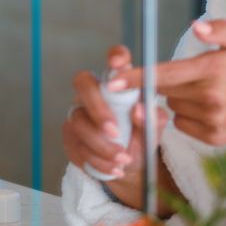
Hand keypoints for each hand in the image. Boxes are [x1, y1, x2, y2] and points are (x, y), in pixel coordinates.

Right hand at [63, 46, 168, 208]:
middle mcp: (95, 92)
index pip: (116, 60)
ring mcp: (79, 113)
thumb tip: (139, 110)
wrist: (131, 168)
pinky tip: (114, 169)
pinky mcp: (70, 136)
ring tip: (123, 160)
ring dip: (102, 145)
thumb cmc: (142, 139)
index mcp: (120, 83)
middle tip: (114, 131)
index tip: (118, 63)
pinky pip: (78, 145)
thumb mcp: (154, 130)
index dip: (115, 56)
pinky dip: (98, 161)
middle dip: (97, 108)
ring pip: (79, 121)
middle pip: (83, 83)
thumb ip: (152, 118)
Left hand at [113, 19, 225, 153]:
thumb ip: (219, 30)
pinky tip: (206, 108)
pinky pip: (182, 124)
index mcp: (212, 70)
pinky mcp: (212, 137)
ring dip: (179, 98)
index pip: (165, 74)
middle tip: (184, 76)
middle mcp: (210, 96)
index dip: (138, 77)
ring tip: (203, 91)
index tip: (114, 81)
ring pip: (173, 106)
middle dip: (165, 82)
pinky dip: (187, 116)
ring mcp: (211, 120)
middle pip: (165, 90)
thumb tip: (195, 26)